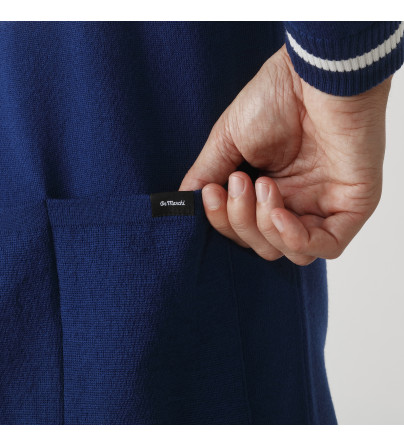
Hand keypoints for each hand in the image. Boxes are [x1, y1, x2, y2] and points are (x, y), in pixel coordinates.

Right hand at [179, 45, 391, 265]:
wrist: (314, 72)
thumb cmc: (274, 97)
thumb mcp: (228, 139)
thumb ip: (207, 173)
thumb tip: (184, 202)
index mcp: (268, 190)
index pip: (243, 230)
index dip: (223, 220)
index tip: (211, 191)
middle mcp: (296, 203)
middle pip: (264, 245)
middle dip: (241, 221)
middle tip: (239, 182)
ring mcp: (325, 206)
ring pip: (291, 252)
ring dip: (264, 228)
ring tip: (262, 185)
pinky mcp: (352, 206)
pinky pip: (327, 246)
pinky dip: (296, 240)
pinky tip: (278, 214)